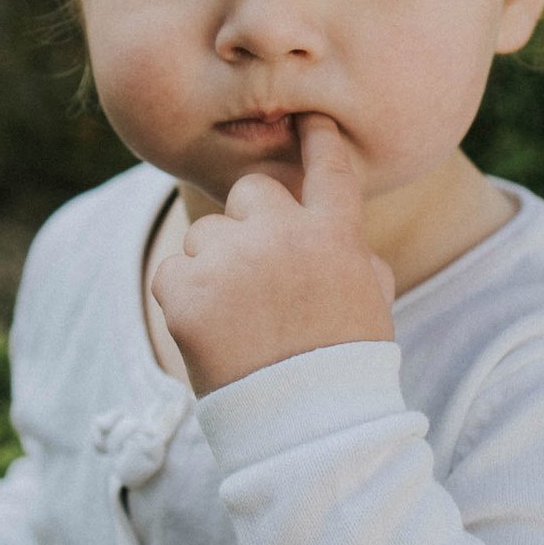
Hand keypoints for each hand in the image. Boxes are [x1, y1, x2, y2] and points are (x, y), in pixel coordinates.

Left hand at [150, 113, 397, 395]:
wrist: (306, 427)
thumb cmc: (344, 368)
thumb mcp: (371, 304)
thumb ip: (352, 256)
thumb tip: (337, 236)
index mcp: (334, 236)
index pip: (328, 168)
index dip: (318, 138)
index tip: (308, 118)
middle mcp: (282, 235)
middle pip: (251, 192)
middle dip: (250, 223)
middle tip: (257, 275)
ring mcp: (231, 261)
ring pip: (205, 235)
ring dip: (214, 266)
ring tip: (237, 320)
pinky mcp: (186, 292)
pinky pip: (173, 273)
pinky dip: (184, 300)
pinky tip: (211, 335)